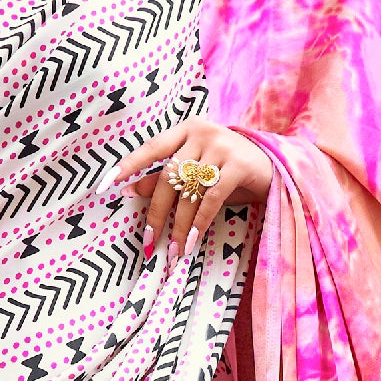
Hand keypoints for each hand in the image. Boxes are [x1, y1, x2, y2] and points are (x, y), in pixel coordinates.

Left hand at [113, 120, 274, 269]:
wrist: (276, 167)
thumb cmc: (230, 171)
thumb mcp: (197, 173)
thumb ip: (166, 177)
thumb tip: (129, 188)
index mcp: (186, 129)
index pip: (150, 148)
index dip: (127, 166)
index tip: (104, 185)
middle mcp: (201, 133)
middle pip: (169, 177)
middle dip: (156, 213)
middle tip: (148, 241)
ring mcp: (221, 146)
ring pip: (189, 191)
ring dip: (180, 226)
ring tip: (175, 250)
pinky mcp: (238, 163)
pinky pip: (211, 198)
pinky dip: (200, 222)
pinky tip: (193, 240)